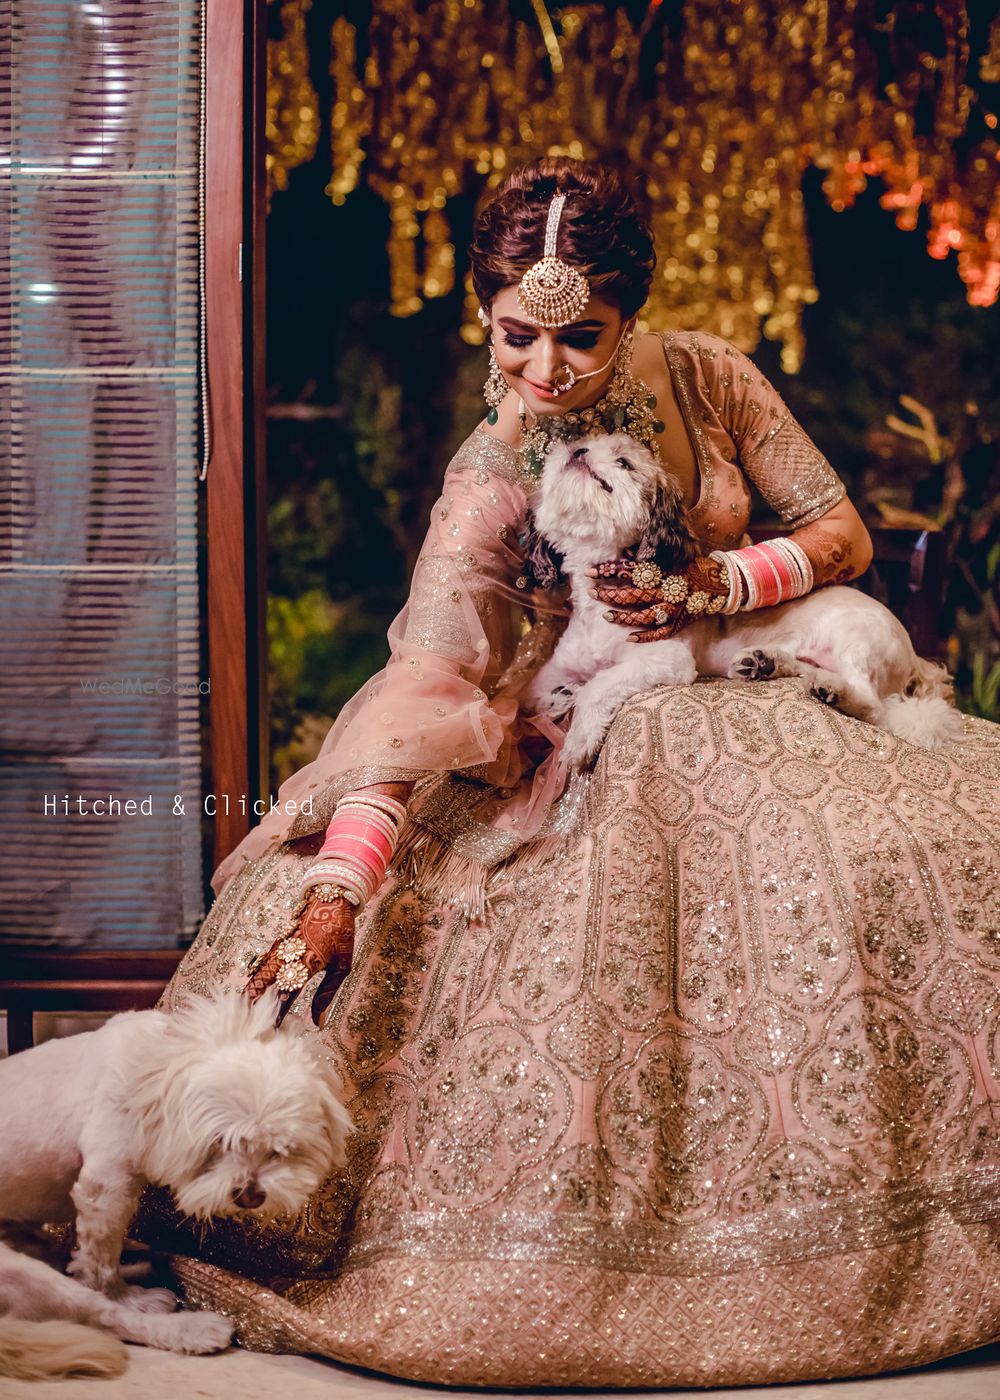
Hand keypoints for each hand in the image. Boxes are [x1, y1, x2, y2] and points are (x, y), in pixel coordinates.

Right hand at [245, 894, 355, 1026]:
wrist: (331, 899)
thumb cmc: (340, 933)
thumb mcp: (342, 964)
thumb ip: (327, 994)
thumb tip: (319, 1023)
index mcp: (305, 964)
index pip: (286, 997)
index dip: (276, 1016)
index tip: (269, 1034)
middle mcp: (287, 957)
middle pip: (262, 987)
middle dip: (252, 1007)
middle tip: (244, 1028)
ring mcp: (279, 949)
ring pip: (257, 976)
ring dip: (249, 995)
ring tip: (239, 1015)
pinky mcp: (276, 944)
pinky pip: (260, 966)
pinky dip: (252, 982)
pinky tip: (247, 994)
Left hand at [586, 554, 729, 642]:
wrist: (722, 583)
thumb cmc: (694, 569)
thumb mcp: (673, 558)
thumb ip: (650, 561)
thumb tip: (624, 555)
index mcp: (663, 573)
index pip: (630, 571)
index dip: (608, 570)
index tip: (589, 571)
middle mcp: (666, 591)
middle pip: (633, 594)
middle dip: (610, 594)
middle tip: (590, 592)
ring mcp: (673, 608)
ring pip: (643, 615)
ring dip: (623, 616)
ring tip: (606, 615)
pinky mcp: (679, 622)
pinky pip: (660, 632)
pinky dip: (645, 636)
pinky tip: (629, 638)